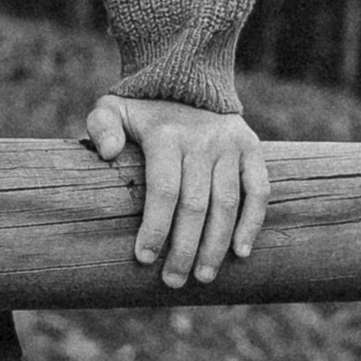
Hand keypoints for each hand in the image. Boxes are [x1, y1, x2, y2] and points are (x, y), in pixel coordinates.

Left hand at [83, 94, 268, 289]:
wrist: (188, 80)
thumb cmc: (142, 108)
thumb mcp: (112, 107)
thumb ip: (102, 126)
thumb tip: (108, 153)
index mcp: (167, 134)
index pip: (164, 189)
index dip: (155, 227)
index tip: (145, 258)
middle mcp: (203, 140)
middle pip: (196, 205)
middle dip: (184, 248)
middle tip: (173, 280)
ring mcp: (231, 145)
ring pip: (227, 203)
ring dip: (216, 245)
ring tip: (203, 277)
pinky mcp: (252, 149)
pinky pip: (258, 190)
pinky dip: (252, 223)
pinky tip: (240, 252)